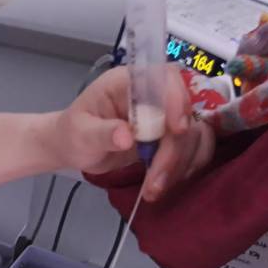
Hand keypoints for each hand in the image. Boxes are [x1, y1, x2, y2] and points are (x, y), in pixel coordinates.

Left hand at [52, 66, 215, 201]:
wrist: (74, 147)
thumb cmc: (73, 133)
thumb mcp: (80, 133)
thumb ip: (102, 133)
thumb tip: (126, 137)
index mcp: (130, 81)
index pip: (166, 78)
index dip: (177, 101)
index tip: (177, 130)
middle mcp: (154, 94)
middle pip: (185, 113)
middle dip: (175, 150)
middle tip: (155, 180)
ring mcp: (165, 115)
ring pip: (194, 134)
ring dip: (180, 164)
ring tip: (153, 189)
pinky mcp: (170, 136)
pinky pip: (193, 149)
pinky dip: (184, 168)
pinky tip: (162, 184)